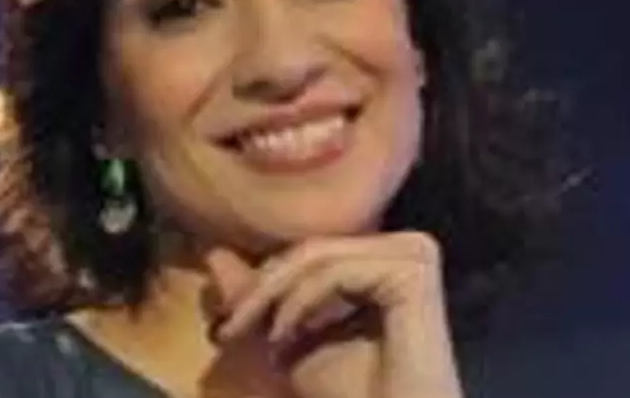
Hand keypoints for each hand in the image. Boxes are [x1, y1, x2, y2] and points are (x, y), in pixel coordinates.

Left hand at [203, 232, 463, 397]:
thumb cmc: (349, 395)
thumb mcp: (290, 337)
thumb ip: (259, 296)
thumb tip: (212, 253)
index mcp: (386, 256)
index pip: (311, 250)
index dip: (263, 282)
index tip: (226, 325)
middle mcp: (408, 246)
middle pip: (313, 249)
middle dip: (261, 289)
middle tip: (228, 329)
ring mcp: (416, 254)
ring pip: (319, 256)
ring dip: (273, 298)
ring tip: (258, 339)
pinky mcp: (416, 273)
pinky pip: (336, 271)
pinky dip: (299, 303)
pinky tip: (282, 338)